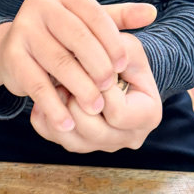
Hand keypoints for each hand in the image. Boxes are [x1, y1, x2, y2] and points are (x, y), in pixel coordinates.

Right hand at [0, 0, 156, 130]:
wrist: (11, 50)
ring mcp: (23, 29)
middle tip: (111, 88)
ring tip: (96, 108)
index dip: (112, 42)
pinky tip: (68, 121)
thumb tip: (152, 12)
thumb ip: (119, 17)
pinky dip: (54, 105)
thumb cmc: (61, 36)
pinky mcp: (11, 56)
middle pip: (78, 37)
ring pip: (59, 62)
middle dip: (98, 65)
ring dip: (80, 88)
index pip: (96, 15)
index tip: (123, 66)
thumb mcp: (89, 23)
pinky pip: (37, 84)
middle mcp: (40, 4)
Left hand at [31, 33, 162, 151]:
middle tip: (66, 80)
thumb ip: (115, 52)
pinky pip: (57, 140)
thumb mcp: (127, 47)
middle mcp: (129, 137)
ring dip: (60, 113)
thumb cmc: (123, 57)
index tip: (90, 70)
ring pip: (74, 142)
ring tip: (56, 88)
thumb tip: (94, 68)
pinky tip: (46, 100)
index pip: (118, 113)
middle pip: (95, 132)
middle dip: (76, 104)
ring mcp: (105, 145)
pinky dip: (47, 121)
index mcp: (148, 116)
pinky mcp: (82, 145)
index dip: (100, 91)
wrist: (117, 69)